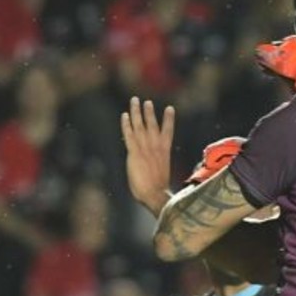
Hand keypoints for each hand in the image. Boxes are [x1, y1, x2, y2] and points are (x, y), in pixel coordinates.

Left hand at [121, 97, 174, 213]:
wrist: (154, 194)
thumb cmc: (158, 190)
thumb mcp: (161, 174)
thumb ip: (156, 165)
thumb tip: (153, 167)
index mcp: (164, 152)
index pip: (167, 131)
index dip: (168, 120)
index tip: (170, 108)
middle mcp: (155, 147)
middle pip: (152, 125)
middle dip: (149, 112)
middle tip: (147, 101)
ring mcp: (144, 149)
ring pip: (140, 126)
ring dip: (137, 112)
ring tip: (136, 101)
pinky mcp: (134, 153)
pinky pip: (129, 135)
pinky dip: (126, 124)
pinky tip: (124, 115)